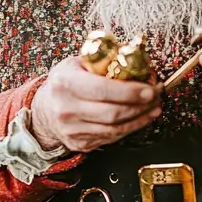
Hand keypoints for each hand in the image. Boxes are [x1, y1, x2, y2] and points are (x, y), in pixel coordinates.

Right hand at [30, 56, 160, 152]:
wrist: (44, 110)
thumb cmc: (65, 83)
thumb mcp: (77, 64)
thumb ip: (103, 61)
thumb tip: (137, 58)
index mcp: (66, 83)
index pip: (103, 89)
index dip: (131, 91)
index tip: (150, 89)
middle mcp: (66, 108)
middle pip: (112, 113)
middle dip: (141, 106)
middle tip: (157, 96)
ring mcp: (72, 129)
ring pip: (115, 129)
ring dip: (140, 119)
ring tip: (154, 107)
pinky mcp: (79, 143)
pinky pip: (111, 138)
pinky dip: (130, 128)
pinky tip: (141, 119)